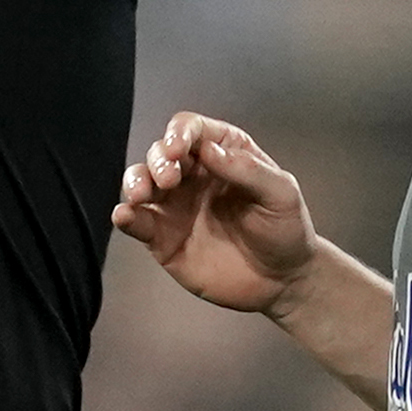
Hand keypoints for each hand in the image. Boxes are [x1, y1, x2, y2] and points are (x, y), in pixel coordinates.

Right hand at [116, 110, 315, 319]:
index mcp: (223, 153)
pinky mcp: (163, 238)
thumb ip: (247, 169)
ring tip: (141, 195)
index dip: (180, 133)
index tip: (177, 148)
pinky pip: (138, 222)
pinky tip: (125, 215)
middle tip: (169, 179)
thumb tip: (208, 150)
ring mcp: (175, 206)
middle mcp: (193, 174)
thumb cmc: (286, 230)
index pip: (191, 130)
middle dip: (158, 160)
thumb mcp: (281, 194)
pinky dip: (126, 216)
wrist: (282, 281)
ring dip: (135, 182)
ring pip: (141, 182)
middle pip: (160, 153)